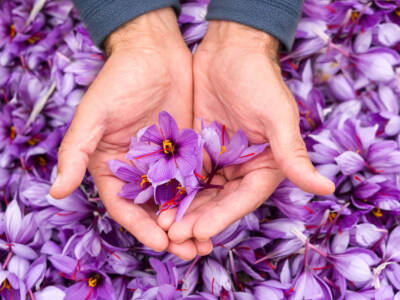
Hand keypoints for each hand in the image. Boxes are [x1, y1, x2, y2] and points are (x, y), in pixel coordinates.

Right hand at [50, 8, 199, 259]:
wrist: (154, 53)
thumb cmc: (119, 80)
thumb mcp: (94, 114)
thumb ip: (76, 150)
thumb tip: (56, 190)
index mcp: (112, 167)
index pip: (125, 207)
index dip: (141, 228)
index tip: (161, 244)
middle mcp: (139, 171)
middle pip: (154, 211)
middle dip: (172, 233)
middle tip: (192, 252)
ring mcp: (166, 163)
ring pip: (178, 200)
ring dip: (192, 221)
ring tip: (208, 242)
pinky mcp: (188, 151)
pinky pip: (197, 179)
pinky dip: (206, 198)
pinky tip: (220, 210)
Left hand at [160, 21, 334, 244]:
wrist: (230, 50)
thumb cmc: (258, 79)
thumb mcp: (277, 116)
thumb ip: (293, 154)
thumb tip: (327, 188)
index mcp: (266, 164)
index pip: (244, 198)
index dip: (223, 217)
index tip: (200, 231)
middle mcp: (242, 167)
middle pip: (219, 201)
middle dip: (198, 219)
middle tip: (173, 236)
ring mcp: (218, 158)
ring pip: (200, 192)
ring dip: (183, 209)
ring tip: (162, 225)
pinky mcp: (198, 148)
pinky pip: (185, 173)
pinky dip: (174, 188)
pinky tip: (157, 200)